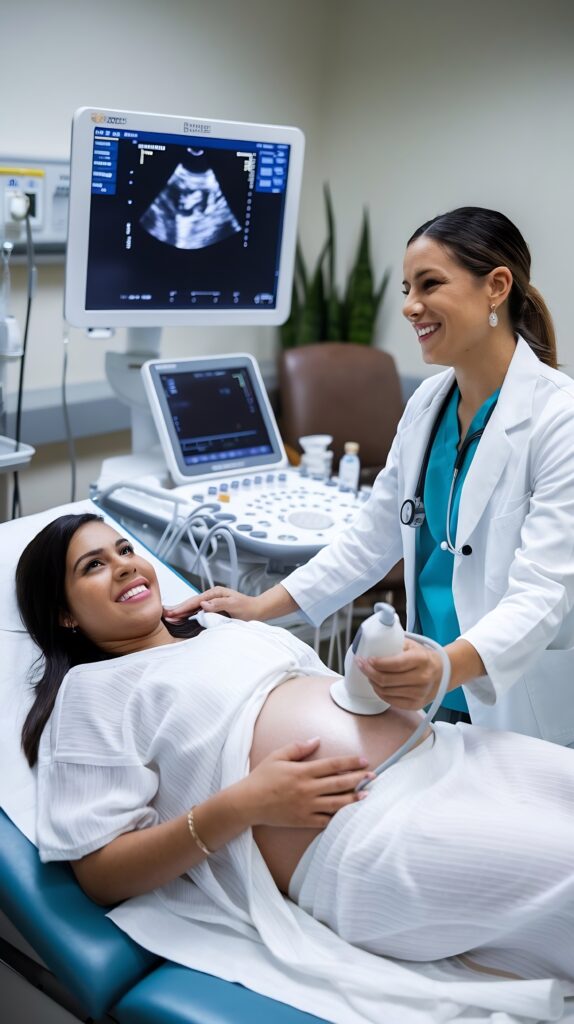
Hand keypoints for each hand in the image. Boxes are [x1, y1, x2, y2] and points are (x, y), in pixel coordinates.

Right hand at [163, 587, 259, 622]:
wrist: (258, 610)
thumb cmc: (248, 608)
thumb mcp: (234, 605)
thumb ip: (218, 604)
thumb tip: (203, 604)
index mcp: (215, 593)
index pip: (195, 601)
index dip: (183, 607)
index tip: (173, 613)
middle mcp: (212, 596)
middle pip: (191, 602)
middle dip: (178, 608)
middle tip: (165, 614)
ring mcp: (212, 602)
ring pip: (193, 606)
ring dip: (181, 611)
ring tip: (169, 616)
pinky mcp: (214, 608)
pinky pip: (198, 611)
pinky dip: (189, 613)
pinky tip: (182, 617)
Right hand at [242, 738, 373, 827]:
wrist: (248, 803)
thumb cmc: (262, 777)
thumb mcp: (278, 756)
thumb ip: (298, 748)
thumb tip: (316, 740)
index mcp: (302, 771)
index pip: (332, 765)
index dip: (350, 763)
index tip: (363, 761)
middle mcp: (307, 789)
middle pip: (339, 783)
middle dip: (358, 779)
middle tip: (373, 776)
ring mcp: (306, 806)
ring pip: (336, 803)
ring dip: (353, 798)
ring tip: (367, 794)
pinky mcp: (303, 820)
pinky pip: (325, 820)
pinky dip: (338, 817)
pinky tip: (348, 814)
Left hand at [356, 637, 444, 710]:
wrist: (444, 673)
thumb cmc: (425, 658)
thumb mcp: (412, 645)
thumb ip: (394, 644)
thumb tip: (373, 645)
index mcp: (421, 660)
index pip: (394, 664)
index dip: (377, 663)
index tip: (367, 659)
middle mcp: (422, 678)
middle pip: (386, 679)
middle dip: (369, 672)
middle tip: (361, 665)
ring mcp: (419, 693)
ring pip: (386, 691)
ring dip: (373, 682)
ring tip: (369, 674)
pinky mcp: (415, 704)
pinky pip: (391, 700)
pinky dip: (380, 693)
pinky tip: (377, 685)